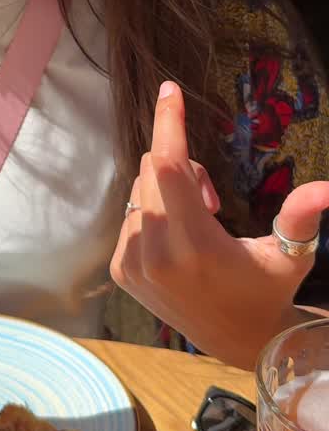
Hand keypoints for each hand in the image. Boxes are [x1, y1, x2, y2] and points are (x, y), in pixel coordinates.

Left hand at [110, 81, 328, 367]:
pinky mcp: (121, 270)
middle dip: (181, 166)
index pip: (168, 167)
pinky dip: (151, 213)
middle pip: (152, 170)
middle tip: (212, 200)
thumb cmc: (266, 290)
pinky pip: (128, 215)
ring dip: (166, 192)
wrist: (235, 340)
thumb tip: (327, 187)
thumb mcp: (290, 256)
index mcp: (195, 244)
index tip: (169, 90)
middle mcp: (155, 253)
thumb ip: (302, 217)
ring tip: (198, 225)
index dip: (169, 124)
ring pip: (138, 191)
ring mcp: (133, 263)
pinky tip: (177, 241)